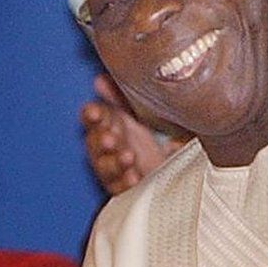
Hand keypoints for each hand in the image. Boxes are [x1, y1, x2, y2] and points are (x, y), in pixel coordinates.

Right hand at [81, 74, 177, 194]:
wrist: (176, 157)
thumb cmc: (155, 131)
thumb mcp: (142, 109)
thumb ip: (120, 95)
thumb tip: (100, 79)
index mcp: (109, 122)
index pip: (92, 117)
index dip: (91, 115)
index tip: (95, 113)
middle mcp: (107, 144)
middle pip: (94, 143)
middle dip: (101, 142)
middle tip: (111, 139)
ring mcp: (114, 166)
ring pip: (103, 167)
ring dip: (113, 163)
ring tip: (128, 157)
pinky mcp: (124, 185)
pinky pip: (118, 187)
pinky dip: (124, 183)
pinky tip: (133, 177)